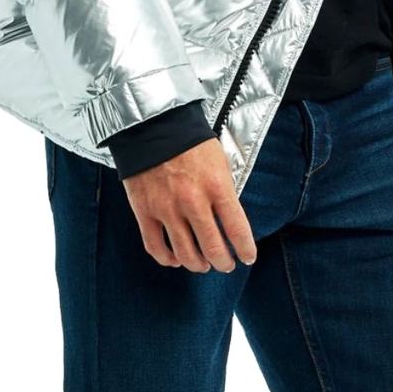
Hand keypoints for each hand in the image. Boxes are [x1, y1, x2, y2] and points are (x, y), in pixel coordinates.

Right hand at [121, 138, 257, 272]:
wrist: (153, 126)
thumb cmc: (191, 142)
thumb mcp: (219, 161)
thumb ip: (225, 192)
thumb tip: (229, 221)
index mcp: (217, 186)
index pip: (237, 230)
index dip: (245, 250)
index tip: (247, 257)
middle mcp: (193, 202)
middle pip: (213, 249)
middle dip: (223, 262)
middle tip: (226, 264)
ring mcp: (167, 209)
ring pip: (185, 254)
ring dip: (198, 265)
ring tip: (202, 264)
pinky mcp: (145, 211)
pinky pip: (156, 247)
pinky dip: (168, 259)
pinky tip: (175, 259)